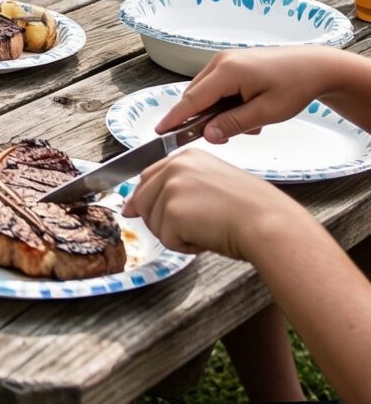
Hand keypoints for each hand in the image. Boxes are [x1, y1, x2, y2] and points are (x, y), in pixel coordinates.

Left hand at [122, 148, 296, 258]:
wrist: (270, 224)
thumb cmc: (252, 211)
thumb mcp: (212, 186)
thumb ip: (178, 188)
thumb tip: (132, 206)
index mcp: (186, 157)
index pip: (148, 176)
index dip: (142, 197)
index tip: (136, 210)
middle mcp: (175, 166)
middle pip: (142, 199)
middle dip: (158, 220)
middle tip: (189, 230)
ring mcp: (171, 187)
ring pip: (153, 223)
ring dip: (176, 235)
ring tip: (208, 229)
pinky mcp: (172, 210)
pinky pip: (167, 240)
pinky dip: (185, 247)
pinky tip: (208, 237)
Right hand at [153, 46, 349, 142]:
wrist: (314, 66)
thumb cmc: (295, 86)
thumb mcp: (267, 112)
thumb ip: (234, 124)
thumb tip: (207, 135)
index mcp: (227, 71)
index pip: (191, 99)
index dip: (174, 118)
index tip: (160, 132)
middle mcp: (220, 62)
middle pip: (196, 96)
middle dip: (204, 119)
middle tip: (227, 137)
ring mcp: (224, 60)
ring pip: (206, 93)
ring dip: (218, 112)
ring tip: (250, 123)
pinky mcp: (231, 63)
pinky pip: (216, 87)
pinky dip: (225, 103)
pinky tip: (248, 111)